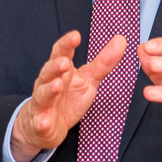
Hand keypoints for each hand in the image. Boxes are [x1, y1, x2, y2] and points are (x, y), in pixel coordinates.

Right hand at [10, 30, 126, 161]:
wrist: (48, 125)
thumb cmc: (69, 97)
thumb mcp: (89, 78)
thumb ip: (104, 61)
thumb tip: (121, 40)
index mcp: (61, 70)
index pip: (61, 53)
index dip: (67, 44)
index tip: (75, 36)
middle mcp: (48, 83)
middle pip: (49, 71)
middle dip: (55, 66)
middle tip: (65, 62)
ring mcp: (43, 103)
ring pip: (43, 94)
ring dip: (49, 90)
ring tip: (57, 86)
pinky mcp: (41, 123)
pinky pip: (40, 122)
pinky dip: (41, 122)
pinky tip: (44, 122)